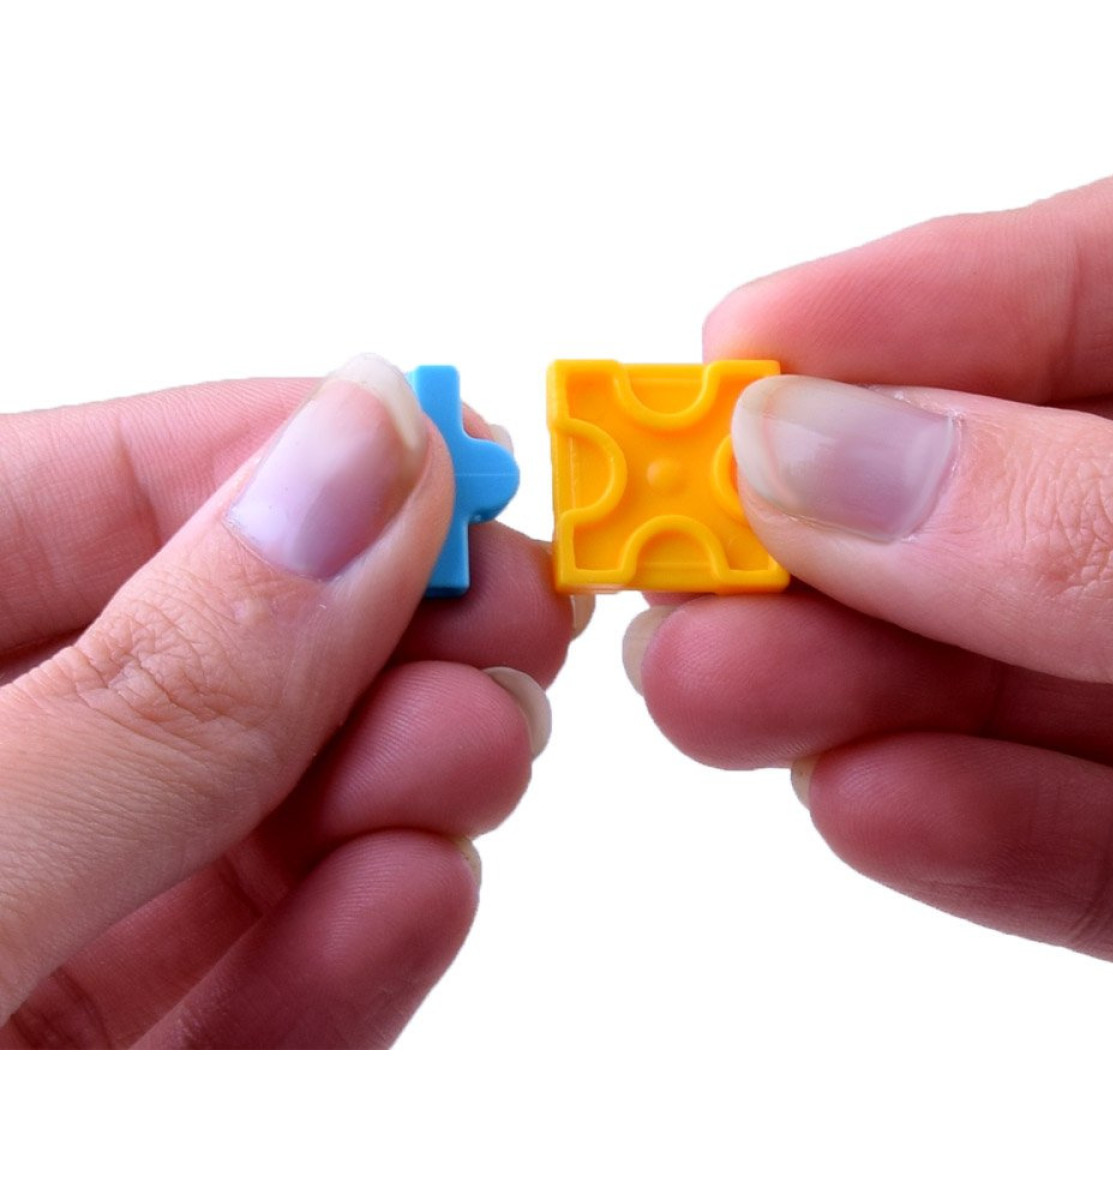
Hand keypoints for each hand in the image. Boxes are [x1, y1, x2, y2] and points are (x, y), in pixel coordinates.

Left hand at [0, 354, 575, 1047]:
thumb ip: (152, 692)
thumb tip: (360, 470)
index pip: (87, 493)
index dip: (279, 454)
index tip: (450, 451)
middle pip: (209, 656)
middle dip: (377, 631)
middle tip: (509, 615)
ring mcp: (48, 930)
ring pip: (253, 824)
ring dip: (392, 784)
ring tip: (475, 753)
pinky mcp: (115, 1072)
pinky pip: (249, 992)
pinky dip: (350, 945)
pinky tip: (418, 891)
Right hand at [626, 152, 1112, 979]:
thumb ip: (1112, 522)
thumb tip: (826, 462)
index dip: (923, 303)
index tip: (741, 342)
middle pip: (1037, 497)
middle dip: (845, 536)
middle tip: (674, 564)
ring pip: (1057, 682)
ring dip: (877, 696)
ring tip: (717, 700)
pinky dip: (1007, 839)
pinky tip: (874, 810)